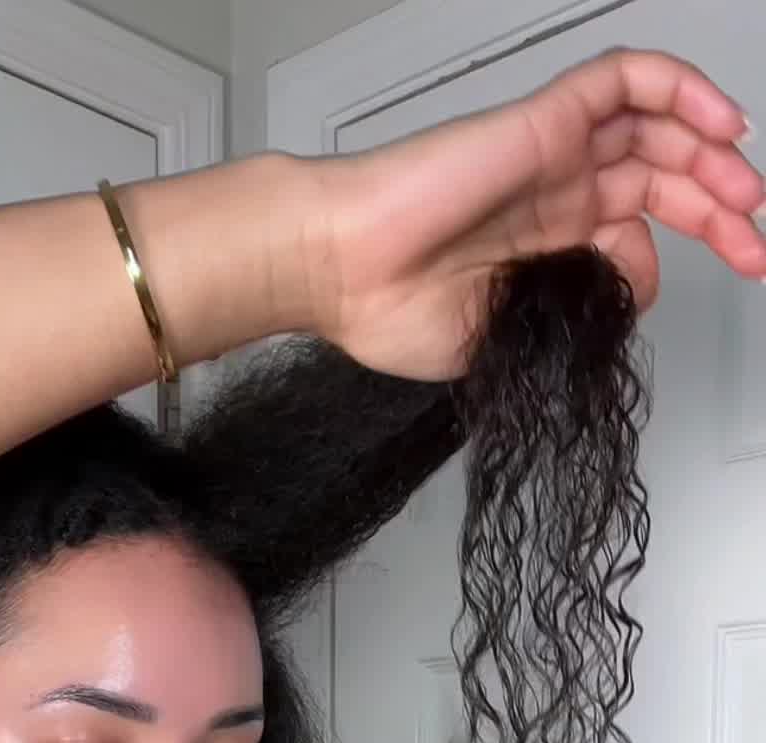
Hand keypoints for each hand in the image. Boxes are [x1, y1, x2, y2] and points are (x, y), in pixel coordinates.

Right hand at [301, 46, 765, 380]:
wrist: (339, 272)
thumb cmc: (388, 309)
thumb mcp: (500, 341)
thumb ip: (558, 321)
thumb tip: (611, 310)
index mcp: (536, 243)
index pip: (627, 235)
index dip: (666, 262)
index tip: (681, 294)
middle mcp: (548, 192)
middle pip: (658, 179)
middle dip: (718, 209)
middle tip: (755, 243)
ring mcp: (549, 153)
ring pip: (656, 129)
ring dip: (712, 156)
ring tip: (748, 197)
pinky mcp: (543, 118)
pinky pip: (626, 80)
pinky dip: (682, 88)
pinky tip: (722, 122)